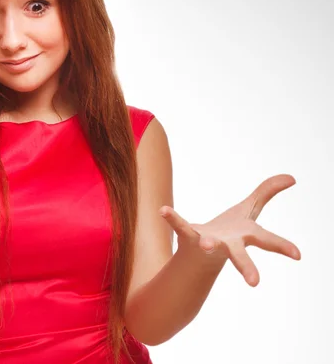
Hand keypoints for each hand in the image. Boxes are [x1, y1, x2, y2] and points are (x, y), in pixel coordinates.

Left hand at [159, 174, 300, 286]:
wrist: (201, 254)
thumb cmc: (230, 232)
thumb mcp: (249, 210)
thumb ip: (267, 193)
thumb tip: (292, 177)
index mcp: (245, 235)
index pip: (268, 241)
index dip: (283, 247)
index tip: (298, 255)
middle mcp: (228, 243)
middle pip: (239, 254)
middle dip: (246, 267)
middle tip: (254, 283)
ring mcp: (207, 241)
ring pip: (209, 244)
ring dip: (209, 244)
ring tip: (207, 245)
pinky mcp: (189, 236)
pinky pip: (180, 226)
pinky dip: (172, 218)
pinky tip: (163, 210)